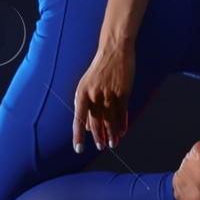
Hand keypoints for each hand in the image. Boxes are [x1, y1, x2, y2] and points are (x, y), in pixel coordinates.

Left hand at [73, 36, 135, 151]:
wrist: (114, 50)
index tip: (79, 149)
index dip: (78, 135)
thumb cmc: (100, 68)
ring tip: (112, 144)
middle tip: (100, 147)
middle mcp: (94, 95)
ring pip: (109, 120)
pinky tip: (122, 131)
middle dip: (97, 137)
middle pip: (95, 122)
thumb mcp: (87, 84)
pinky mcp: (122, 92)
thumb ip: (86, 104)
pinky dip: (122, 124)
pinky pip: (122, 112)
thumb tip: (87, 125)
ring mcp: (109, 94)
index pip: (78, 119)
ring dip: (111, 134)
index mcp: (82, 93)